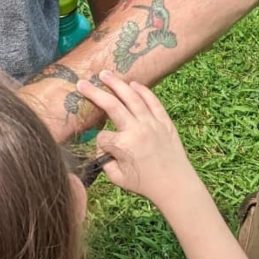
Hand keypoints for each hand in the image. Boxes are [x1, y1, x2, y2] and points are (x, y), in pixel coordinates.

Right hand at [75, 71, 196, 209]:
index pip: (102, 137)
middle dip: (95, 92)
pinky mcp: (165, 122)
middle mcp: (136, 130)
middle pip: (111, 105)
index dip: (100, 144)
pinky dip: (143, 91)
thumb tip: (103, 148)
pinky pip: (153, 101)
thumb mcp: (118, 178)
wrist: (175, 185)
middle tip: (82, 82)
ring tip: (105, 74)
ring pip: (132, 97)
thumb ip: (105, 162)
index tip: (107, 152)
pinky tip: (132, 84)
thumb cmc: (146, 184)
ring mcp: (152, 123)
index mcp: (123, 145)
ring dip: (117, 84)